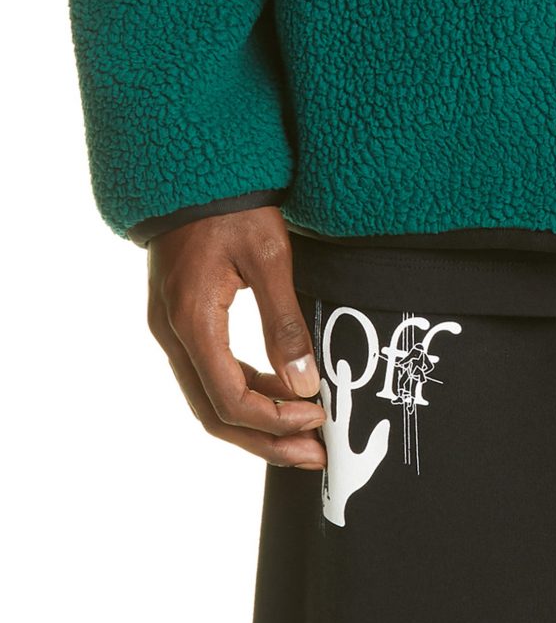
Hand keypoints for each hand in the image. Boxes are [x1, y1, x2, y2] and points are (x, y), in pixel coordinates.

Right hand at [147, 206, 326, 466]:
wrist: (192, 166)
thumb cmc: (232, 203)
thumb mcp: (267, 256)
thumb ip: (283, 321)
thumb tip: (304, 385)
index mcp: (192, 320)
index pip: (229, 399)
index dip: (273, 421)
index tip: (317, 422)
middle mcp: (172, 333)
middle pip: (213, 413)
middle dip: (265, 438)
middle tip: (313, 456)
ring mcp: (171, 328)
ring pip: (208, 397)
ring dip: (255, 421)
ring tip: (304, 434)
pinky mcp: (179, 319)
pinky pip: (208, 372)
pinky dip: (243, 391)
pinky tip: (279, 392)